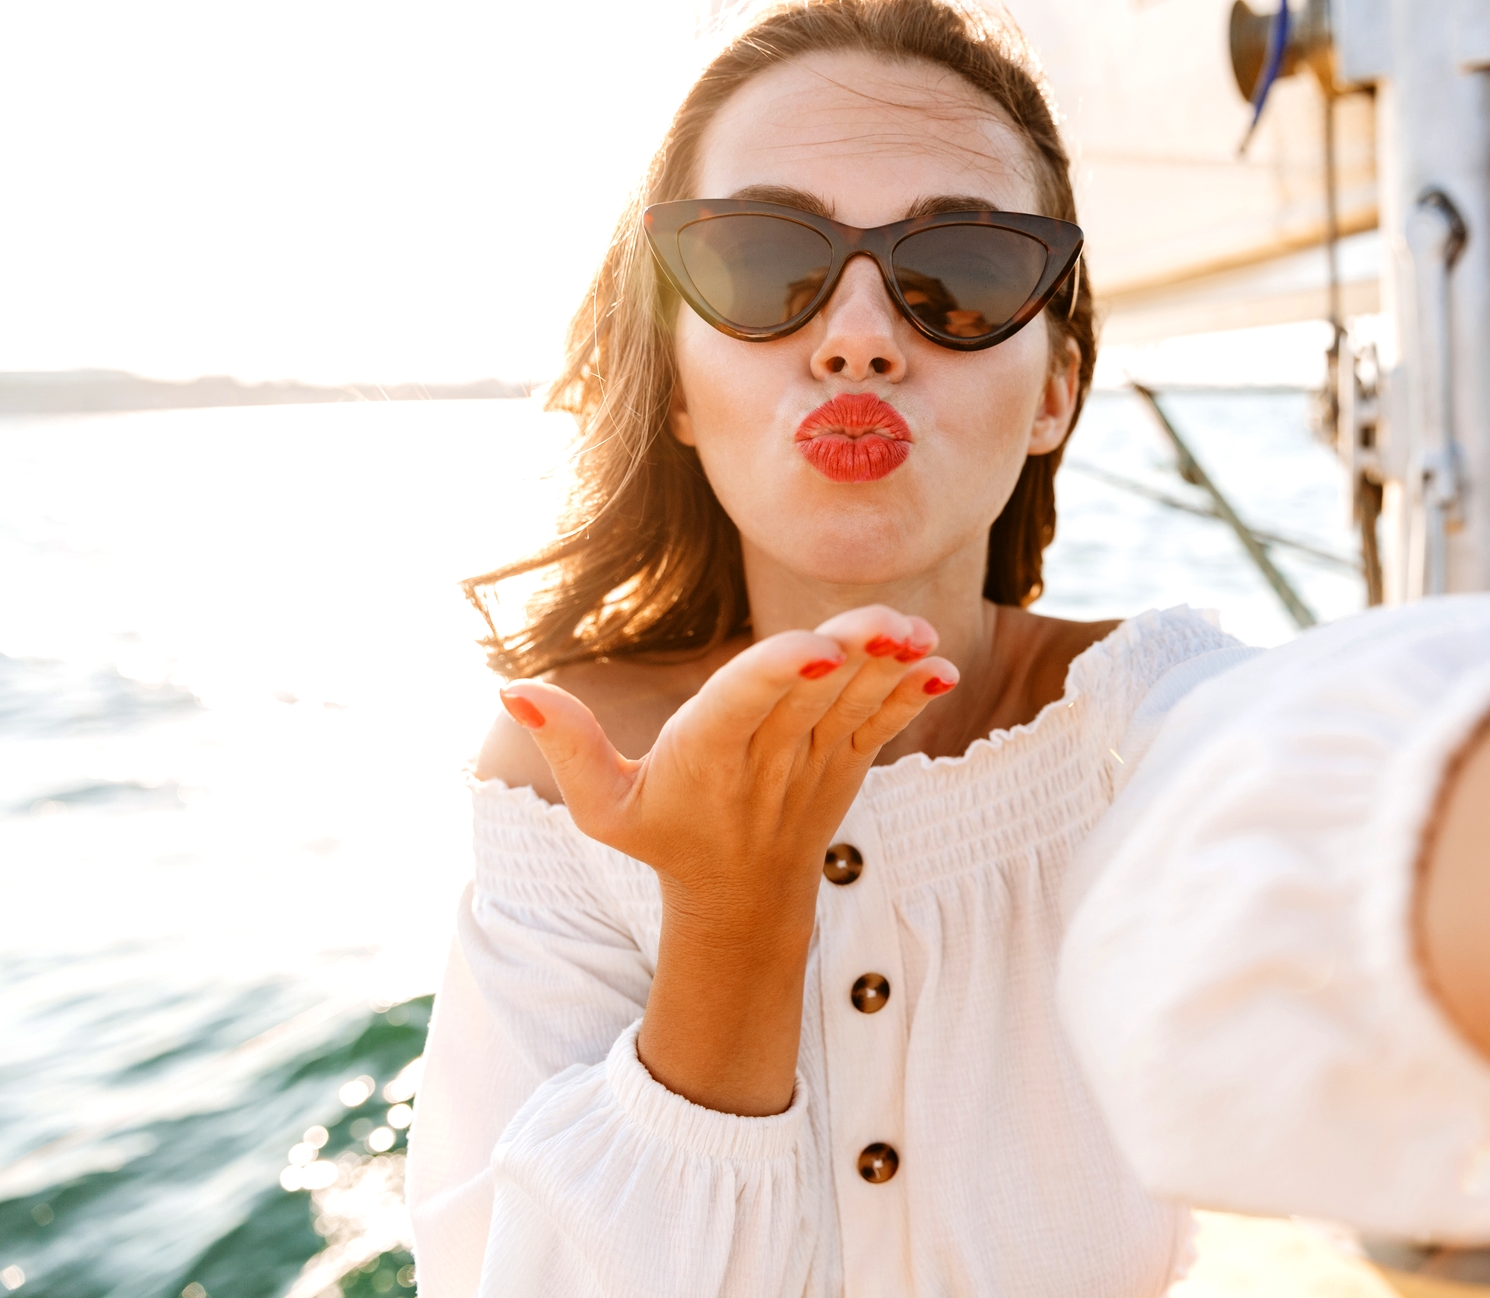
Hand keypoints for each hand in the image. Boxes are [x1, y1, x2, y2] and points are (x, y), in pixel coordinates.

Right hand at [496, 604, 956, 1113]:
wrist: (741, 901)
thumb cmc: (666, 837)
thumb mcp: (602, 807)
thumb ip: (566, 746)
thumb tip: (510, 688)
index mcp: (707, 756)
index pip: (743, 704)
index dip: (779, 673)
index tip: (815, 649)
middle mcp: (767, 758)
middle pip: (810, 695)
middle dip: (851, 656)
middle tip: (886, 624)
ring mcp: (816, 763)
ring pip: (855, 706)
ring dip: (890, 670)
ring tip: (915, 633)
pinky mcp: (849, 765)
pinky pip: (886, 727)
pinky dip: (914, 698)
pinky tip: (943, 667)